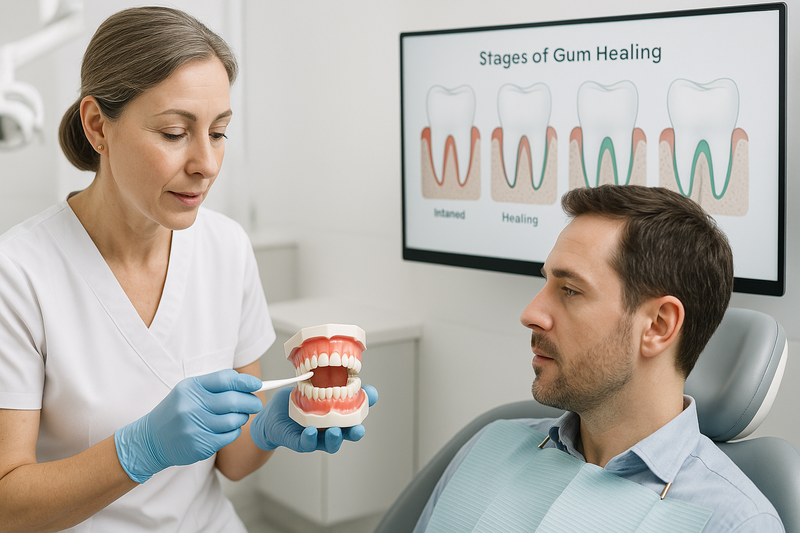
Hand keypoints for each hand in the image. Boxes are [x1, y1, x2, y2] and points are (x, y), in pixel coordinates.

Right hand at [114, 369, 262, 482]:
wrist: (151, 440)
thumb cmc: (177, 411)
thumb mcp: (189, 391)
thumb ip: (216, 386)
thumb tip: (249, 384)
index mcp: (191, 388)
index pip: (226, 380)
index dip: (246, 382)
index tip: (257, 385)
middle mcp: (191, 406)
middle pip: (233, 401)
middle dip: (251, 402)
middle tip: (256, 404)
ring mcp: (195, 427)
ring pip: (234, 420)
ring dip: (242, 418)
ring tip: (239, 416)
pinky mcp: (199, 445)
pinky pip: (229, 436)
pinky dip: (234, 431)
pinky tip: (228, 429)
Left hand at [250, 384, 377, 453]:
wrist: (271, 414)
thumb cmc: (295, 402)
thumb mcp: (312, 387)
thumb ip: (328, 381)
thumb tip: (343, 368)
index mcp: (335, 416)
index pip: (354, 414)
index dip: (364, 406)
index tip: (371, 397)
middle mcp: (328, 428)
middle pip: (346, 434)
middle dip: (354, 433)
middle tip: (358, 429)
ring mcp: (315, 436)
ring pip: (329, 443)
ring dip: (334, 439)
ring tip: (334, 431)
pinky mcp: (298, 441)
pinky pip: (306, 443)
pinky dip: (310, 439)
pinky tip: (311, 432)